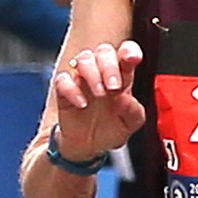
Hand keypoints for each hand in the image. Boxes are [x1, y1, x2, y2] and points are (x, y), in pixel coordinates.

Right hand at [52, 41, 145, 161]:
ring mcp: (82, 79)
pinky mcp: (64, 91)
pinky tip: (82, 104)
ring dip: (92, 74)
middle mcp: (102, 72)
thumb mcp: (130, 124)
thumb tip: (127, 99)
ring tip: (100, 94)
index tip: (133, 58)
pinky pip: (63, 79)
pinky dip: (72, 89)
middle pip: (104, 51)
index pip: (126, 52)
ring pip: (84, 58)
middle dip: (110, 66)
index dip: (129, 50)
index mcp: (122, 75)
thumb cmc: (111, 129)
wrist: (89, 147)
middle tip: (114, 87)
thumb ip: (134, 112)